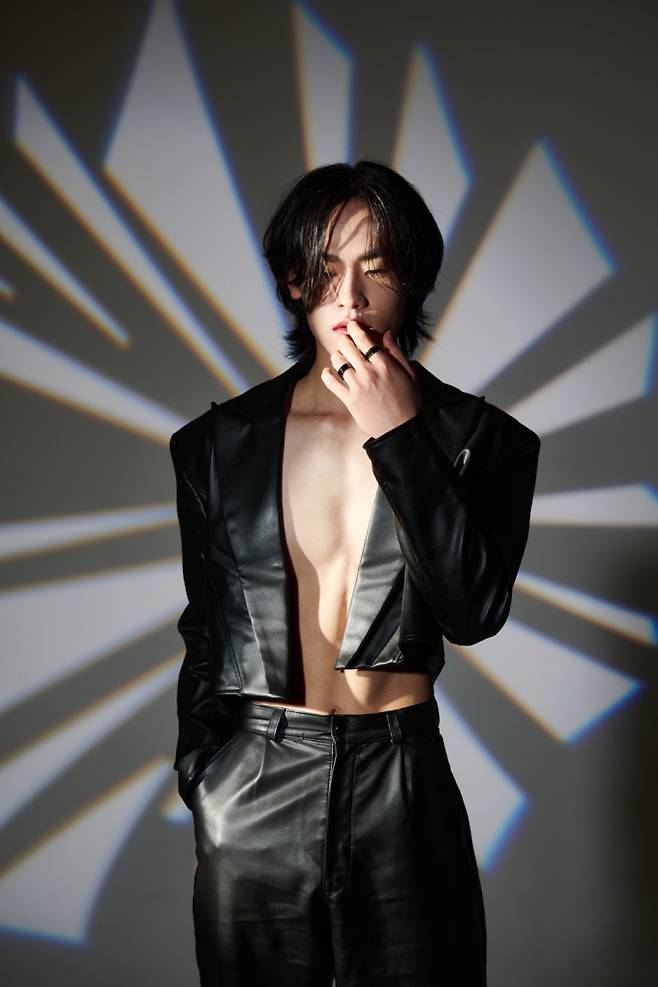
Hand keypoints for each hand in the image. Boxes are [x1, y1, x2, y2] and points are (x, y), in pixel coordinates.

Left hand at [320, 320, 420, 437]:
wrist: (400, 429)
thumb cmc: (408, 402)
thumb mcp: (409, 374)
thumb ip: (397, 353)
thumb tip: (387, 334)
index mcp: (385, 365)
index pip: (365, 340)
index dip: (356, 330)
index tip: (352, 325)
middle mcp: (369, 373)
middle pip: (349, 348)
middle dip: (344, 340)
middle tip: (342, 339)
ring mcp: (358, 386)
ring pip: (339, 362)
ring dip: (336, 356)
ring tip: (338, 356)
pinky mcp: (349, 400)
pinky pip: (332, 383)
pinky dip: (327, 375)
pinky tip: (328, 372)